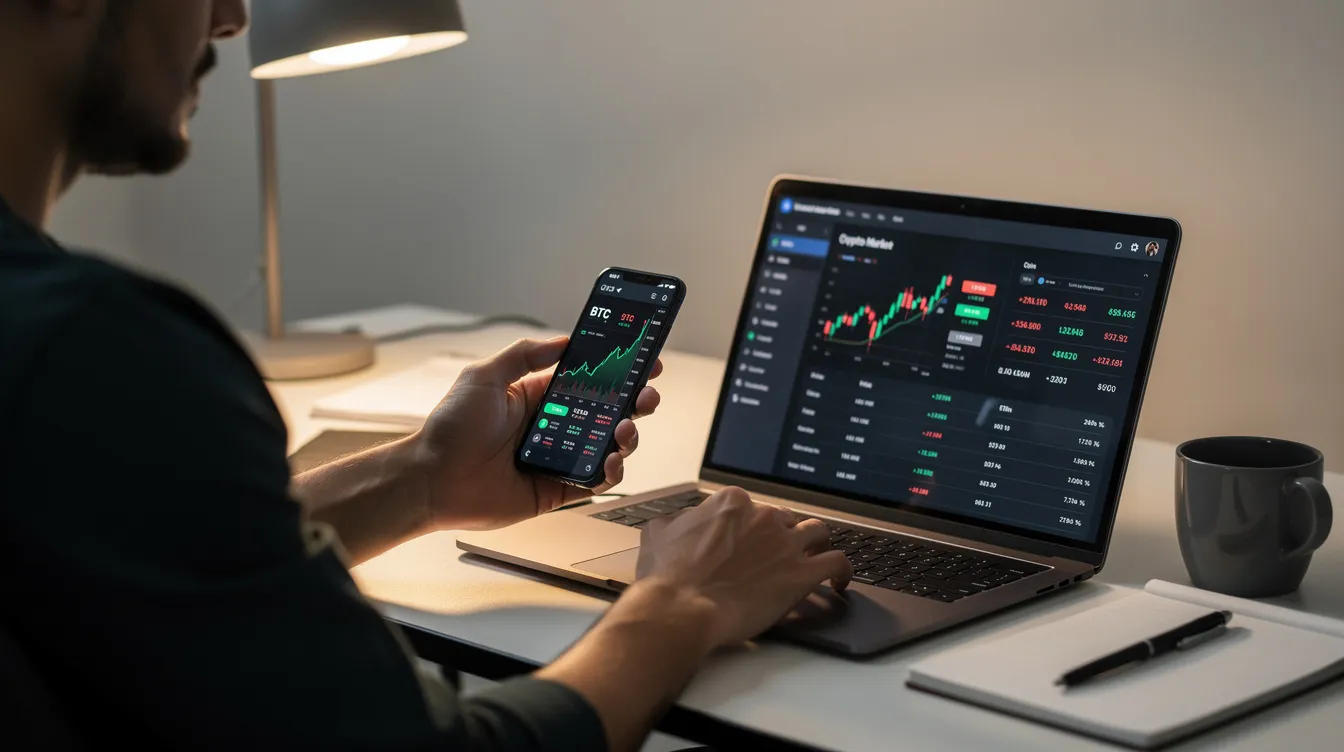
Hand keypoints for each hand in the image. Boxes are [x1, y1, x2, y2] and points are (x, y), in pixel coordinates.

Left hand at [414, 337, 661, 530]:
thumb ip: (525, 355)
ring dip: (626, 436)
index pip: (588, 380)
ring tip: (625, 429)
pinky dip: (610, 472)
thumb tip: (564, 340)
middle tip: (647, 396)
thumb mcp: (485, 375)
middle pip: (606, 412)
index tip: (644, 361)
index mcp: (538, 397)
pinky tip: (610, 461)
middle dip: (634, 402)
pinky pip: (593, 481)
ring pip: (607, 446)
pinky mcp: (555, 489)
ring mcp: (556, 458)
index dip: (618, 372)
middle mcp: (552, 427)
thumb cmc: (450, 428)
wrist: (431, 479)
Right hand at [635, 487, 851, 647]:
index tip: (747, 545)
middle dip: (781, 536)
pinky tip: (839, 582)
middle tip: (773, 558)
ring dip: (816, 544)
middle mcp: (765, 516)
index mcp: (734, 503)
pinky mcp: (802, 574)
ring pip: (818, 532)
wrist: (681, 607)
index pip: (753, 508)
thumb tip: (678, 522)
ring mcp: (786, 544)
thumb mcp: (659, 534)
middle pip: (785, 520)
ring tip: (813, 559)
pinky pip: (837, 563)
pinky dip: (843, 570)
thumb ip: (676, 521)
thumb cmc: (668, 576)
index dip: (751, 528)